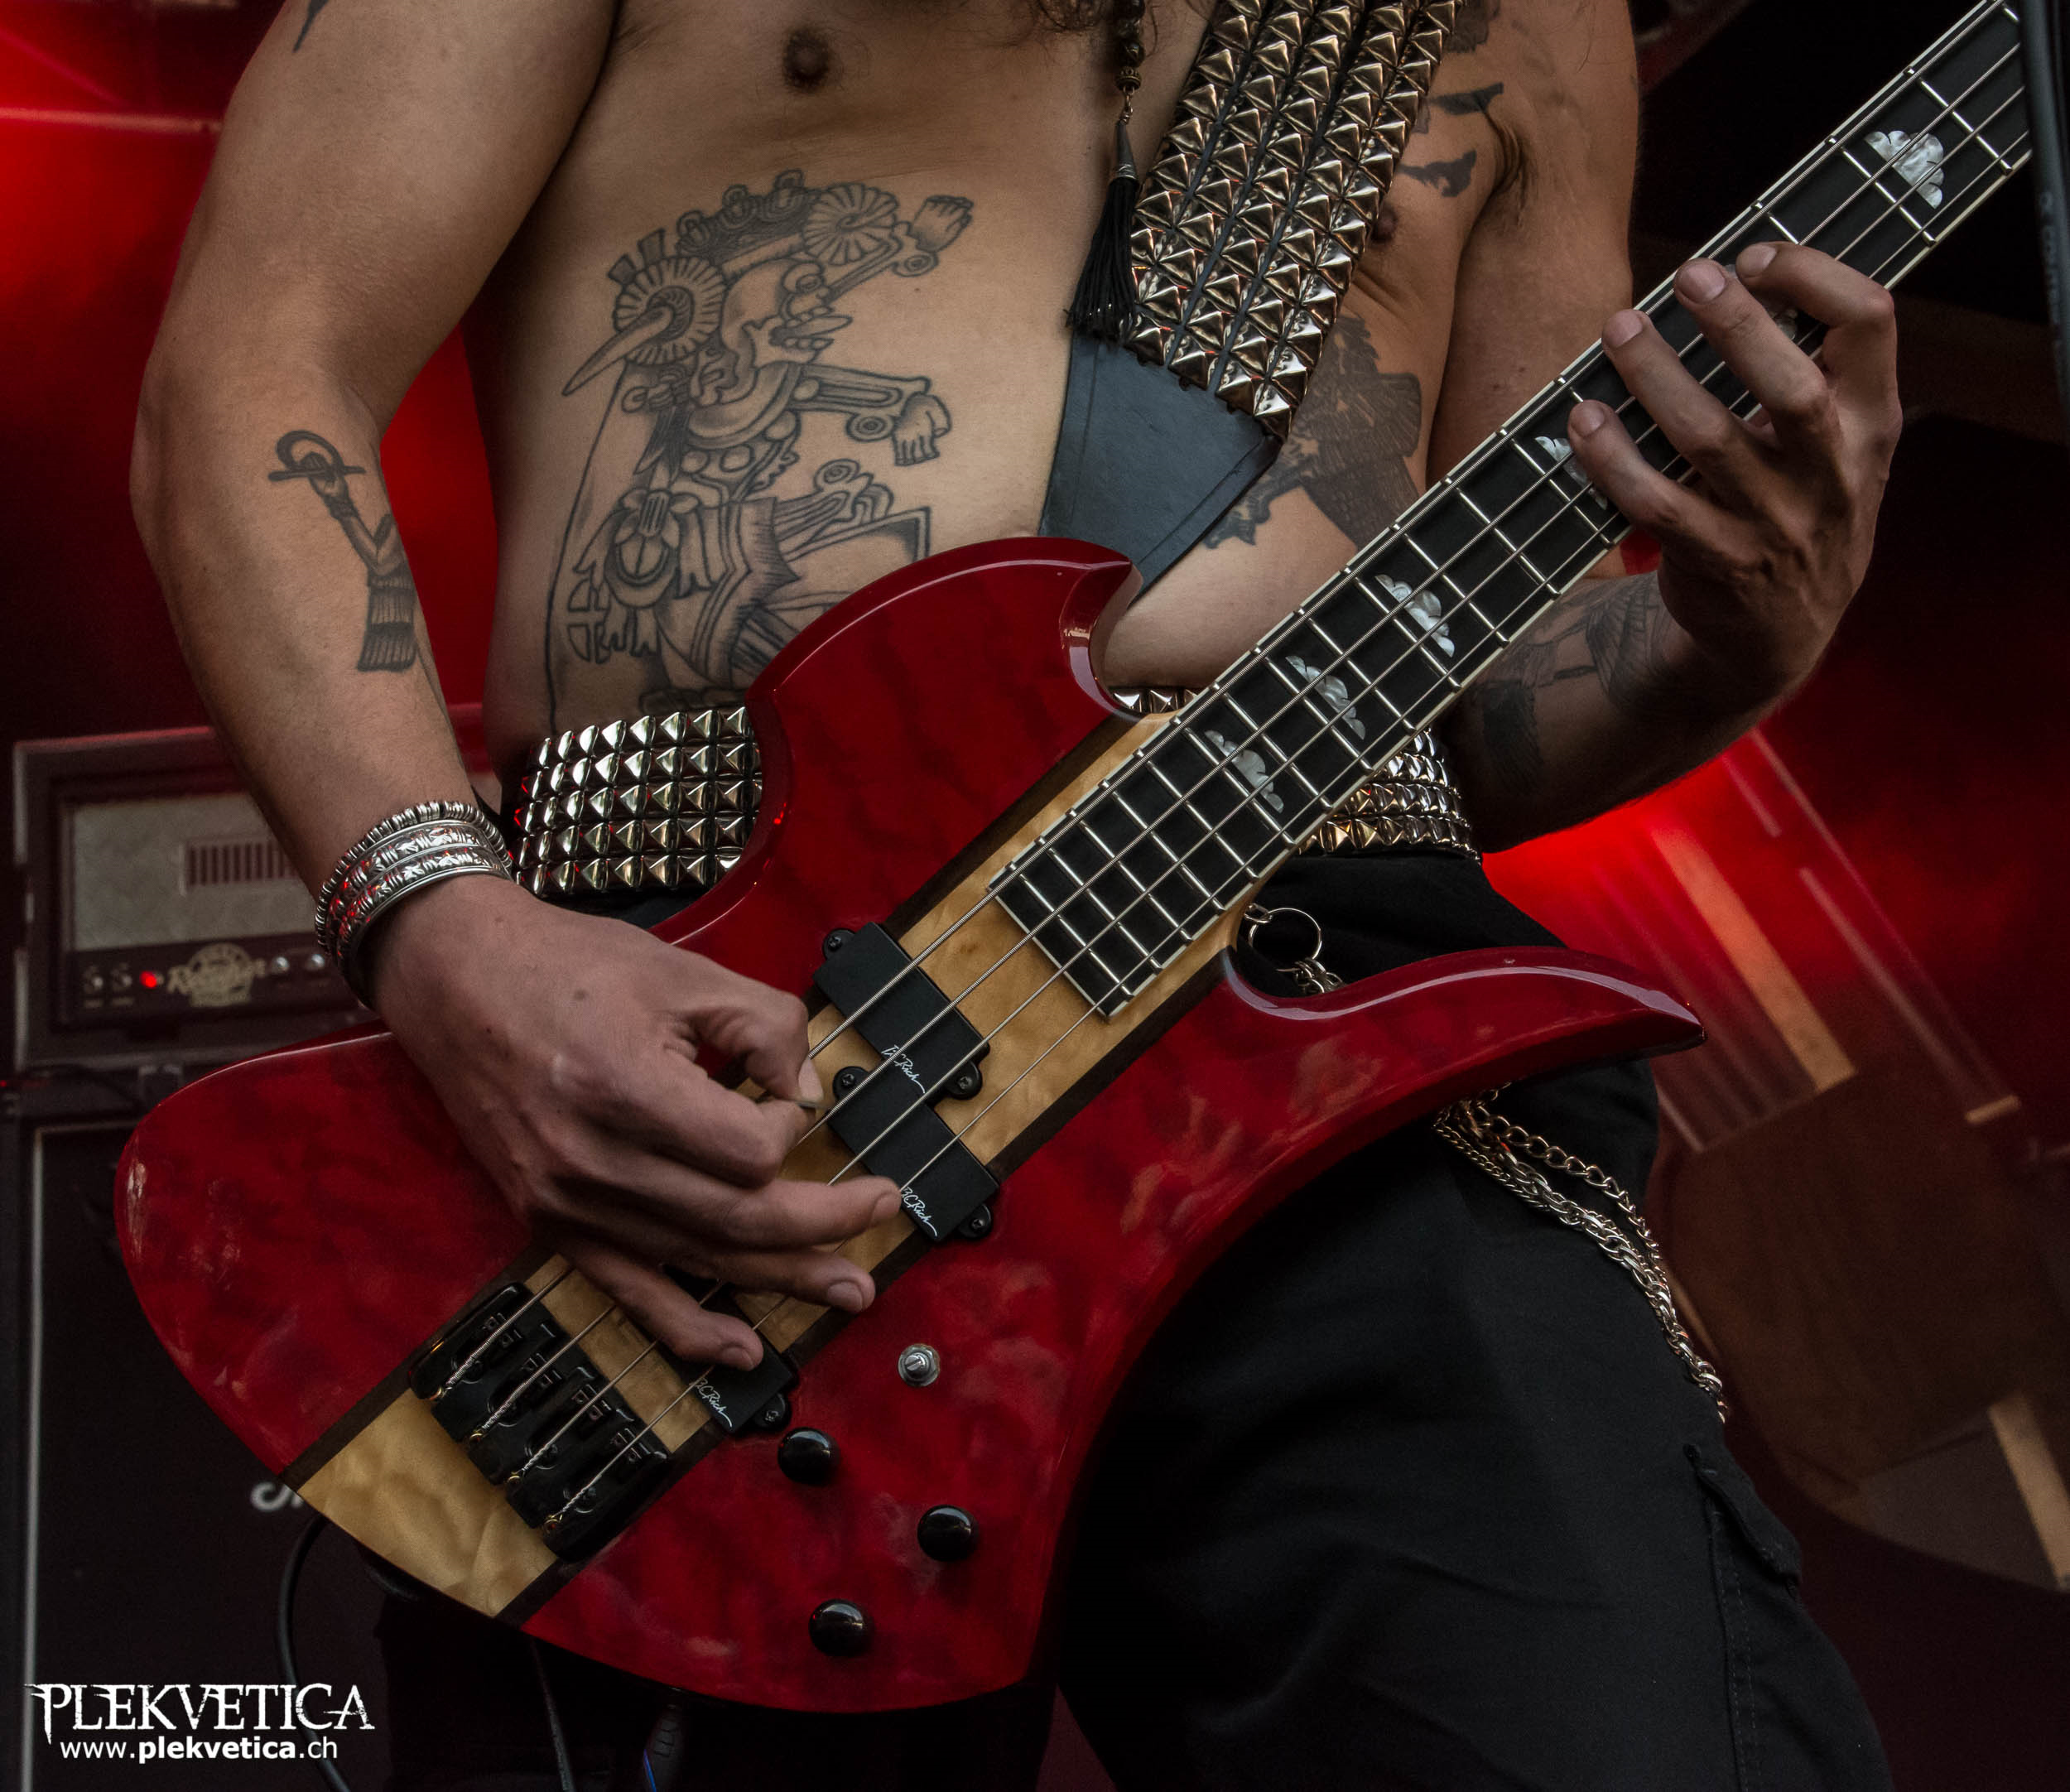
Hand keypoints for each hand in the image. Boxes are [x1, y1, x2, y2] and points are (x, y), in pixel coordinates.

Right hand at [369, 876, 900, 1367]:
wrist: (457, 981)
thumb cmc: (570, 966)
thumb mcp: (685, 973)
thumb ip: (766, 1026)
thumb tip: (808, 1098)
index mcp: (623, 1087)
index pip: (747, 1151)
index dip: (786, 1129)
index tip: (782, 1093)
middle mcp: (591, 1159)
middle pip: (736, 1218)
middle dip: (824, 1223)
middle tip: (883, 1212)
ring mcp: (566, 1203)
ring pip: (699, 1260)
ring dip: (783, 1279)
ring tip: (850, 1290)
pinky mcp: (550, 1224)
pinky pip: (631, 1293)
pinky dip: (690, 1329)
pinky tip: (743, 1352)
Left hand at [1567, 242, 1902, 702]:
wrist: (1781, 633)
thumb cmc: (1799, 507)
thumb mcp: (1840, 446)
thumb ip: (1812, 373)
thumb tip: (1735, 277)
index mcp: (1870, 423)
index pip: (1871, 324)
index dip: (1816, 276)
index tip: (1756, 255)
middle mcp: (1833, 473)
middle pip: (1792, 386)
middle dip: (1737, 324)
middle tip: (1687, 276)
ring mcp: (1775, 524)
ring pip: (1710, 440)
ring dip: (1656, 378)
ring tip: (1620, 329)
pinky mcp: (1717, 563)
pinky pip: (1656, 504)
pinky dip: (1613, 459)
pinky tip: (1584, 420)